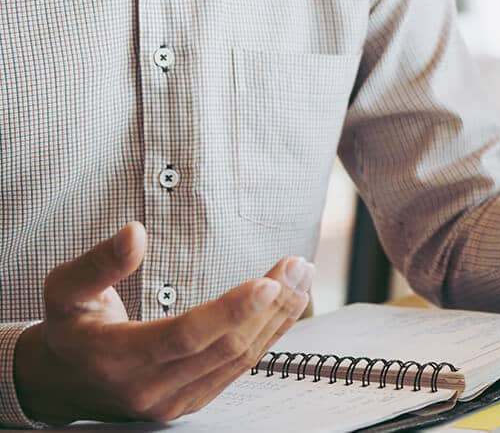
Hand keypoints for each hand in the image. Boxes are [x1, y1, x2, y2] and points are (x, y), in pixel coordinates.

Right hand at [13, 222, 313, 423]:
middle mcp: (148, 388)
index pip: (184, 336)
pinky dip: (268, 335)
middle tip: (298, 266)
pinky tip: (286, 306)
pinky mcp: (192, 403)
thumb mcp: (65, 289)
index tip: (269, 281)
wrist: (62, 382)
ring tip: (301, 277)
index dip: (230, 311)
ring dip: (277, 318)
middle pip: (224, 348)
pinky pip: (238, 369)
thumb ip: (100, 262)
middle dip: (270, 306)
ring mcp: (173, 402)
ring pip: (239, 360)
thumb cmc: (70, 327)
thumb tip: (135, 232)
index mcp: (115, 358)